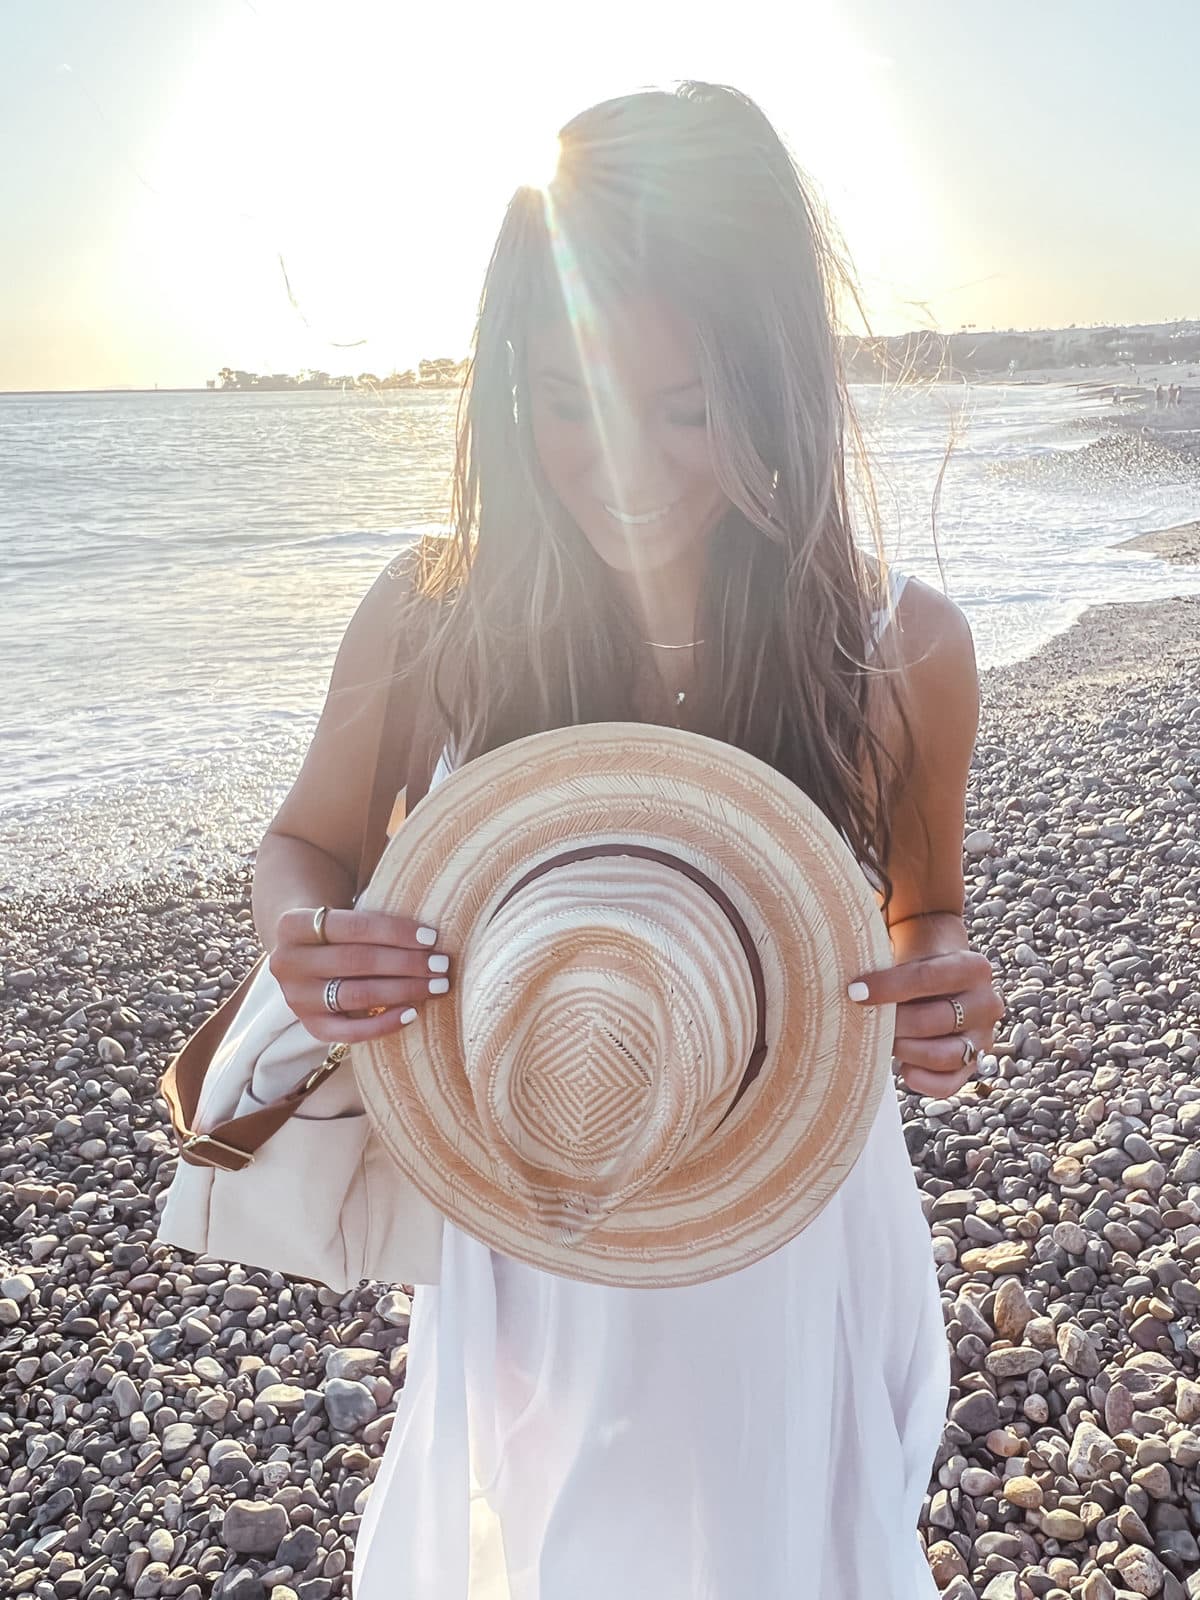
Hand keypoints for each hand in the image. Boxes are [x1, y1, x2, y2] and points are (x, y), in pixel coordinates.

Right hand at [268, 906, 452, 1042]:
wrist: (304, 953)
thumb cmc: (338, 928)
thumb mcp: (341, 911)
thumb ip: (372, 915)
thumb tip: (428, 934)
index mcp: (293, 925)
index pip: (353, 926)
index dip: (395, 932)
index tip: (431, 937)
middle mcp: (287, 963)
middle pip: (356, 961)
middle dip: (406, 963)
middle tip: (442, 964)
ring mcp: (296, 998)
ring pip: (356, 994)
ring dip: (403, 990)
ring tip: (437, 985)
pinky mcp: (310, 1026)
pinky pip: (350, 1032)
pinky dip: (384, 1024)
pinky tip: (413, 1013)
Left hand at [847, 948, 1003, 1097]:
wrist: (940, 973)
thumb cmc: (916, 961)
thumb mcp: (911, 946)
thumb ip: (888, 952)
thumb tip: (855, 980)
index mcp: (974, 968)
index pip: (927, 978)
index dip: (887, 986)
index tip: (855, 991)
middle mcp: (986, 1003)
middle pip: (935, 1020)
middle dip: (895, 1023)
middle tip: (868, 1021)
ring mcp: (983, 1037)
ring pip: (944, 1055)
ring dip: (906, 1050)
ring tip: (884, 1041)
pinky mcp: (972, 1064)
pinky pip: (948, 1084)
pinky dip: (921, 1081)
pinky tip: (902, 1067)